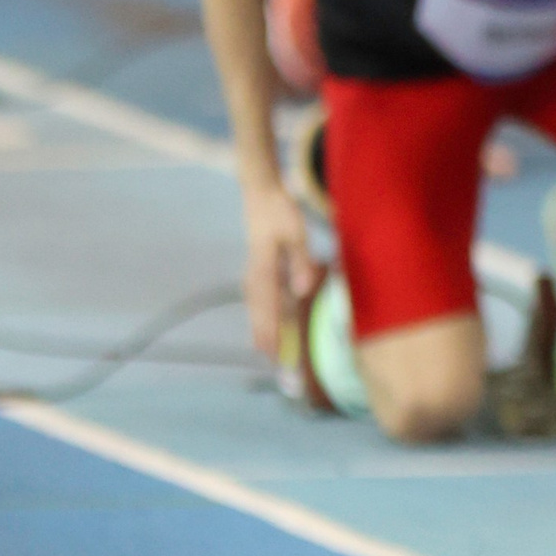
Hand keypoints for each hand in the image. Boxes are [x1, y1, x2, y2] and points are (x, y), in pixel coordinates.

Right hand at [241, 183, 316, 360]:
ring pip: (255, 306)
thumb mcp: (296, 233)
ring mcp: (253, 271)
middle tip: (271, 360)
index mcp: (264, 269)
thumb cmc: (280, 211)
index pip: (268, 307)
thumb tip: (302, 291)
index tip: (274, 351)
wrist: (261, 194)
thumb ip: (300, 262)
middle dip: (264, 336)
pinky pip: (257, 297)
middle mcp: (255, 274)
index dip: (272, 331)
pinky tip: (264, 321)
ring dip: (260, 327)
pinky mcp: (256, 268)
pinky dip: (261, 312)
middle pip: (258, 311)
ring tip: (263, 349)